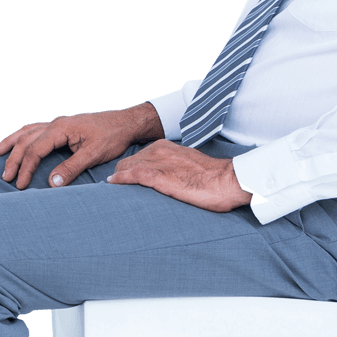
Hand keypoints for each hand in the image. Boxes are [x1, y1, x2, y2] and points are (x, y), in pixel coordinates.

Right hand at [0, 104, 163, 189]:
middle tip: (6, 178)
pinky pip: (35, 129)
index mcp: (61, 128)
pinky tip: (17, 141)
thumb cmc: (112, 137)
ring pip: (27, 131)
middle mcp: (56, 123)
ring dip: (12, 143)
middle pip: (27, 140)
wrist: (126, 122)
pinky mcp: (62, 126)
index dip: (26, 168)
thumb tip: (51, 184)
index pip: (35, 149)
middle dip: (14, 159)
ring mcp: (58, 123)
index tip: (20, 185)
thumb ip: (71, 168)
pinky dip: (22, 136)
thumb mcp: (93, 154)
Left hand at [106, 139, 252, 211]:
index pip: (138, 156)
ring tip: (110, 189)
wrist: (227, 181)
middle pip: (128, 161)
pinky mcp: (160, 177)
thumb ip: (174, 168)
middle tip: (113, 187)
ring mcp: (159, 163)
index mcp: (166, 147)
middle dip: (119, 173)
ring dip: (117, 178)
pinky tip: (113, 184)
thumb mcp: (188, 166)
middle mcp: (160, 151)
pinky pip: (133, 176)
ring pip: (127, 167)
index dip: (128, 168)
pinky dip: (121, 180)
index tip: (121, 178)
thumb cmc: (212, 178)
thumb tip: (168, 179)